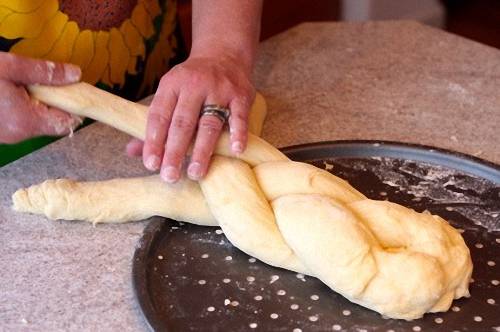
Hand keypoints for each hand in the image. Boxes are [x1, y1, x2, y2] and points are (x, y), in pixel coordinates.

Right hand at [0, 52, 80, 143]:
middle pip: (51, 122)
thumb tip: (75, 74)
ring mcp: (7, 137)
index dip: (73, 106)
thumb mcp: (9, 67)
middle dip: (52, 102)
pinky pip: (19, 122)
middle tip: (41, 82)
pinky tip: (7, 94)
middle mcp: (18, 135)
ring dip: (35, 104)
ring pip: (35, 122)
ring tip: (19, 86)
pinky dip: (21, 108)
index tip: (72, 91)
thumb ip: (44, 72)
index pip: (66, 123)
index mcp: (26, 121)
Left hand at [138, 53, 254, 182]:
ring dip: (202, 150)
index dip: (153, 140)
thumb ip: (155, 123)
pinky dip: (238, 133)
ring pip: (209, 123)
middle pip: (182, 123)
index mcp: (172, 84)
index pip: (159, 115)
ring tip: (195, 173)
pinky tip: (235, 151)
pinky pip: (239, 116)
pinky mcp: (241, 95)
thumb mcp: (170, 93)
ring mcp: (219, 89)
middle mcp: (194, 85)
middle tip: (169, 176)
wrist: (224, 53)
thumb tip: (132, 151)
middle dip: (174, 151)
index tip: (151, 164)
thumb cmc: (193, 82)